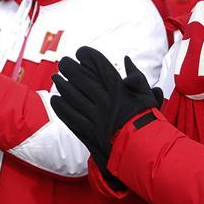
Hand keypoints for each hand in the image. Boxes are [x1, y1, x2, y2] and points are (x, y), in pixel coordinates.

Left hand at [50, 46, 161, 184]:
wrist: (144, 151)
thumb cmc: (147, 122)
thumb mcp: (147, 96)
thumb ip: (136, 77)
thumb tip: (126, 59)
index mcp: (120, 90)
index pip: (100, 66)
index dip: (88, 56)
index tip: (81, 52)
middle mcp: (105, 101)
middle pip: (82, 79)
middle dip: (70, 68)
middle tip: (64, 62)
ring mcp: (96, 117)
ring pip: (73, 97)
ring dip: (62, 86)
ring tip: (56, 78)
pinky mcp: (89, 132)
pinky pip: (70, 117)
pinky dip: (61, 107)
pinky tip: (55, 100)